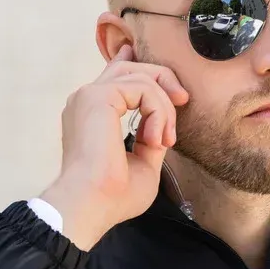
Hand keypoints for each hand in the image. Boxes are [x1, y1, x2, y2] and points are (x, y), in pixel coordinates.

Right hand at [38, 45, 189, 250]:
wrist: (92, 205)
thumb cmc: (111, 195)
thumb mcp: (142, 163)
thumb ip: (150, 139)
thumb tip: (162, 126)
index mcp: (91, 114)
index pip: (115, 76)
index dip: (135, 63)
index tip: (163, 77)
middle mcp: (86, 100)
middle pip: (132, 68)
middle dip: (163, 81)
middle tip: (183, 101)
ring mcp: (89, 95)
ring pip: (141, 76)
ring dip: (163, 106)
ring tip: (165, 138)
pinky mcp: (98, 96)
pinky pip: (142, 88)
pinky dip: (157, 111)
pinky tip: (155, 138)